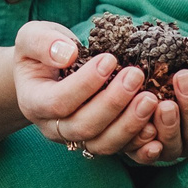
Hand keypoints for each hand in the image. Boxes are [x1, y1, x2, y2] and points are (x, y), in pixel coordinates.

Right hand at [12, 21, 158, 157]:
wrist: (45, 74)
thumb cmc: (41, 52)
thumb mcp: (32, 37)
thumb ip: (43, 43)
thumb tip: (68, 54)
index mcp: (34, 102)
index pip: (59, 102)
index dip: (85, 84)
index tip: (109, 59)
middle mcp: (54, 127)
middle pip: (83, 127)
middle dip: (112, 103)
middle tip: (136, 75)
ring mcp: (76, 139)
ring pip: (102, 144)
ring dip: (129, 125)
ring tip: (150, 99)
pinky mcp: (99, 141)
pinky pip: (119, 150)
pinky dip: (138, 143)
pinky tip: (155, 128)